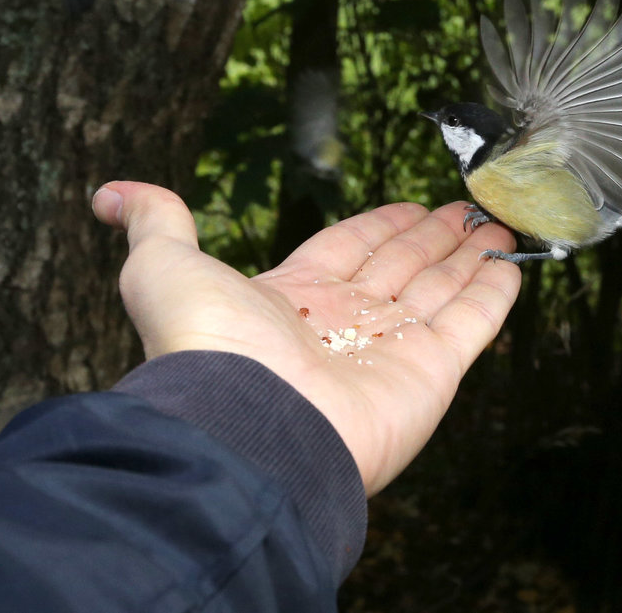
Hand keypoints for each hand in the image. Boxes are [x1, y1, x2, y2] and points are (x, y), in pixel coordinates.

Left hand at [93, 181, 520, 494]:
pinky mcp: (431, 374)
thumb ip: (157, 224)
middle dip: (434, 238)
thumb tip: (110, 194)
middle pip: (402, 268)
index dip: (382, 225)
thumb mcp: (166, 268)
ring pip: (440, 291)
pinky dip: (494, 296)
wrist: (246, 426)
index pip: (351, 248)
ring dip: (469, 259)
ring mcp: (392, 350)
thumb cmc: (205, 346)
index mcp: (296, 297)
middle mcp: (347, 323)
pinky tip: (511, 266)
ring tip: (497, 227)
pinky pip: (472, 324)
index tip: (411, 204)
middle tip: (466, 209)